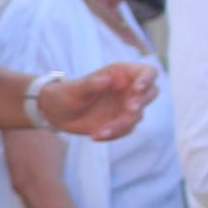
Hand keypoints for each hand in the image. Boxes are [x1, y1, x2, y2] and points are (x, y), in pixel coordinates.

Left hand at [41, 61, 155, 140]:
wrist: (57, 113)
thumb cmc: (65, 94)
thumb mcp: (74, 90)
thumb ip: (90, 84)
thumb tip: (106, 79)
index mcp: (121, 73)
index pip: (146, 71)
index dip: (147, 79)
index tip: (138, 88)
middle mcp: (128, 89)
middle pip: (150, 93)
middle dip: (142, 102)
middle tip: (129, 110)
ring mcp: (127, 106)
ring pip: (137, 116)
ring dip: (122, 124)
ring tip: (100, 131)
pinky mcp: (122, 122)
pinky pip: (126, 130)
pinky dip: (113, 134)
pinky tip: (96, 135)